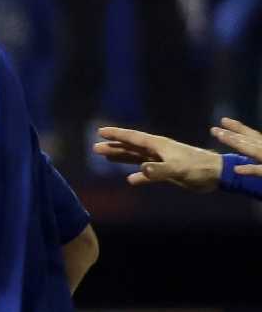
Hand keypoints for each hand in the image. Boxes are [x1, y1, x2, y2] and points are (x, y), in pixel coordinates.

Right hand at [93, 125, 219, 191]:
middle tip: (95, 146)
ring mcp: (162, 160)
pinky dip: (138, 175)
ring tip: (105, 155)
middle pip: (131, 147)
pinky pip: (147, 172)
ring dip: (121, 157)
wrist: (216, 174)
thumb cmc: (199, 168)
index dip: (117, 135)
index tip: (101, 131)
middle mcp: (158, 150)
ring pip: (136, 157)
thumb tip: (140, 170)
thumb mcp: (178, 169)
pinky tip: (131, 180)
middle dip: (114, 146)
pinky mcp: (167, 171)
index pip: (133, 138)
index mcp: (159, 145)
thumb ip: (159, 170)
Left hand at [210, 116, 261, 170]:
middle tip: (213, 130)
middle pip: (248, 140)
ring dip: (237, 143)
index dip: (237, 127)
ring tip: (221, 137)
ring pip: (253, 150)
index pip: (251, 135)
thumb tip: (247, 144)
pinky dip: (249, 169)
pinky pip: (260, 170)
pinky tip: (235, 169)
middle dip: (231, 134)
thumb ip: (257, 150)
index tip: (223, 120)